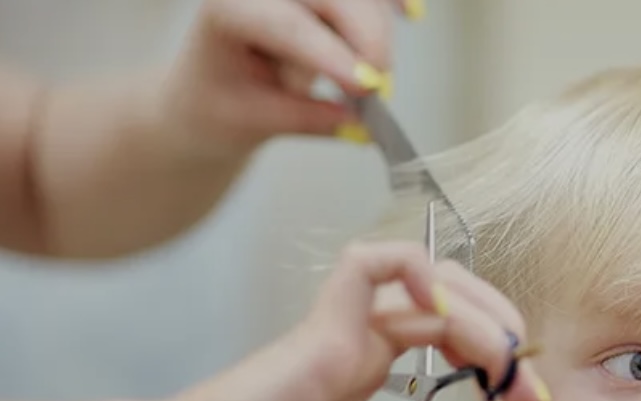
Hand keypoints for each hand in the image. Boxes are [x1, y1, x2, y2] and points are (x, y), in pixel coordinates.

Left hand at [159, 0, 420, 156]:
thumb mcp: (254, 122)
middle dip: (367, 39)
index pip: (288, 26)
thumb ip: (309, 120)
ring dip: (372, 34)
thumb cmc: (219, 106)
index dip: (332, 56)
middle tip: (379, 90)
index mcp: (228, 9)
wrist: (207, 93)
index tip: (367, 87)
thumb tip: (363, 127)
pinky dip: (389, 3)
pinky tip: (411, 14)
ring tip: (365, 82)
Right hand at [170, 241, 548, 400]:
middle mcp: (355, 345)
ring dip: (480, 308)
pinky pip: (372, 265)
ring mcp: (340, 330)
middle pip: (444, 301)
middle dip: (498, 327)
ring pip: (424, 281)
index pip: (440, 336)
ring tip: (506, 356)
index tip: (522, 400)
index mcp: (357, 374)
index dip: (488, 356)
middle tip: (526, 379)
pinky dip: (416, 270)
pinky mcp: (323, 326)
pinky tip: (447, 311)